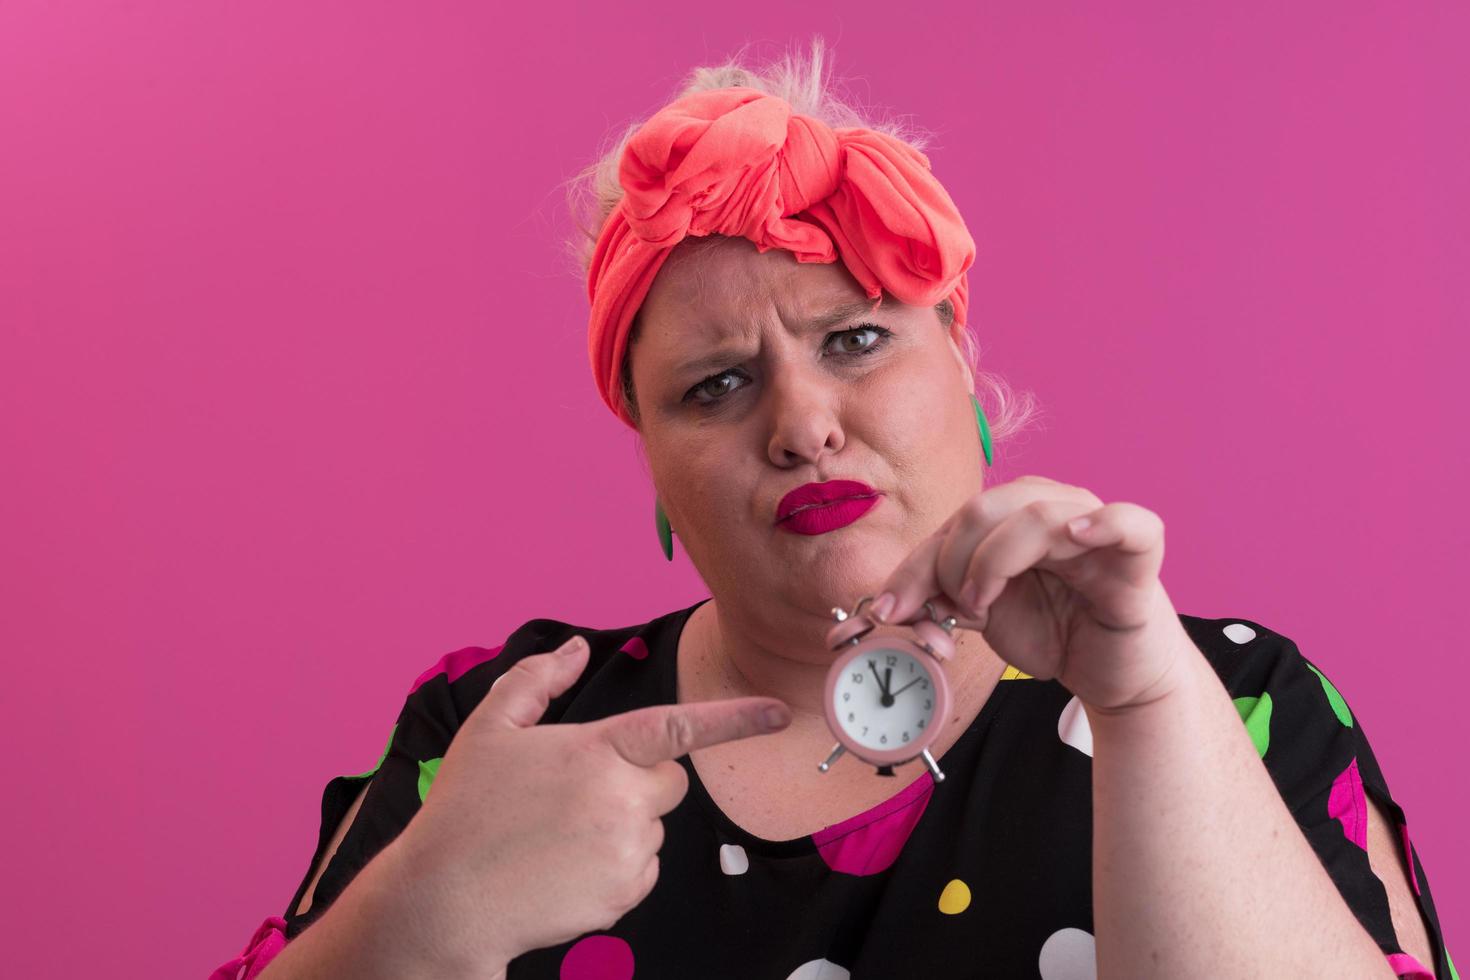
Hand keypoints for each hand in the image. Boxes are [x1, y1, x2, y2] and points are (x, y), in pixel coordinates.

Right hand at [384, 636, 792, 969]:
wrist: (444, 902)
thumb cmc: (464, 810)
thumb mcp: (489, 729)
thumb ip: (537, 681)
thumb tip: (574, 649)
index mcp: (596, 750)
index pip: (678, 727)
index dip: (736, 719)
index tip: (781, 713)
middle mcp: (621, 799)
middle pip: (669, 781)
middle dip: (638, 782)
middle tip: (577, 796)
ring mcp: (626, 851)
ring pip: (654, 827)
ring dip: (623, 826)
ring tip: (558, 837)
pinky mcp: (623, 894)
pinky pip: (643, 870)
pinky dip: (616, 868)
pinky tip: (565, 868)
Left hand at [868, 475, 1194, 712]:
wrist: (1113, 674)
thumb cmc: (1055, 632)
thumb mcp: (984, 615)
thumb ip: (940, 599)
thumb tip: (886, 606)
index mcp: (1012, 514)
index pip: (952, 523)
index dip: (913, 566)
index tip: (888, 610)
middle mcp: (1052, 507)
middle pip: (984, 507)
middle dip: (950, 562)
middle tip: (955, 609)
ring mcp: (1096, 526)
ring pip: (1037, 514)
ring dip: (995, 560)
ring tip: (985, 603)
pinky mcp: (1138, 557)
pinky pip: (1130, 523)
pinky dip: (1102, 523)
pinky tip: (1076, 536)